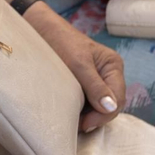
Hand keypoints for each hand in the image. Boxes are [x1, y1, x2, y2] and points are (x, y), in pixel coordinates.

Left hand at [22, 2, 124, 130]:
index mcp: (113, 66)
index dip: (104, 115)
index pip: (117, 99)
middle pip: (109, 106)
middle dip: (96, 117)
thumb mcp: (78, 63)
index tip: (84, 124)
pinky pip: (86, 103)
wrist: (37, 28)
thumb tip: (110, 108)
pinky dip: (80, 110)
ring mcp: (95, 80)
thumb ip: (95, 85)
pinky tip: (69, 114)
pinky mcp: (81, 84)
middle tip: (77, 126)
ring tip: (71, 121)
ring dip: (87, 116)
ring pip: (97, 107)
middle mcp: (108, 74)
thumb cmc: (59, 40)